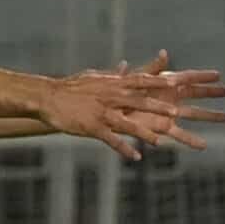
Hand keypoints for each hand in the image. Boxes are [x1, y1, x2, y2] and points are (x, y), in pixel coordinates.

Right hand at [41, 69, 204, 160]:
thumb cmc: (71, 87)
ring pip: (127, 124)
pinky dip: (123, 149)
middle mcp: (110, 97)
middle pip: (138, 102)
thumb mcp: (94, 77)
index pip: (140, 81)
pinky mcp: (92, 127)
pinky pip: (110, 139)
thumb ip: (113, 75)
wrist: (48, 97)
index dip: (158, 82)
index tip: (175, 82)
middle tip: (176, 113)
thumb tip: (124, 67)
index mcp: (112, 84)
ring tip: (159, 141)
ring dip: (143, 133)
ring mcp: (101, 112)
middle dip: (157, 108)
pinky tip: (135, 157)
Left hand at [111, 49, 224, 149]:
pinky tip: (204, 145)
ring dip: (209, 116)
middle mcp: (170, 97)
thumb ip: (152, 68)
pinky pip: (180, 135)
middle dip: (211, 93)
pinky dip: (192, 140)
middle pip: (195, 94)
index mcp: (165, 83)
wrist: (109, 111)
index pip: (188, 77)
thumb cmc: (120, 93)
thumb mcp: (138, 79)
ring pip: (193, 114)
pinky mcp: (162, 128)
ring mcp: (168, 113)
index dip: (203, 76)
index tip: (219, 74)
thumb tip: (165, 53)